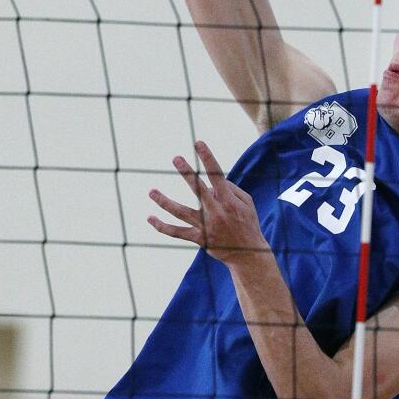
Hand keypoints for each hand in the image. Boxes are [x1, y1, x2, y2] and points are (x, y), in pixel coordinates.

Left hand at [147, 141, 268, 264]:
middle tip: (176, 158)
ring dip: (165, 201)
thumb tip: (212, 182)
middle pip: (198, 189)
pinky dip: (162, 226)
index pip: (216, 175)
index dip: (207, 158)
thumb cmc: (248, 223)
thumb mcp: (246, 203)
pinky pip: (177, 232)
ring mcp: (206, 226)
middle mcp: (216, 211)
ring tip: (151, 191)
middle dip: (187, 173)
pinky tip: (150, 218)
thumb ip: (230, 189)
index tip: (198, 143)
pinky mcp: (199, 239)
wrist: (248, 254)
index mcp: (228, 200)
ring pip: (181, 212)